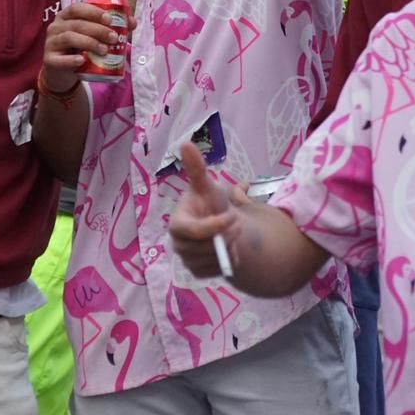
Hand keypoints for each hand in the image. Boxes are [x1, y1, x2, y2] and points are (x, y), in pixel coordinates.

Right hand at [41, 2, 134, 98]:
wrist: (63, 73)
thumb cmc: (79, 49)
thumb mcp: (93, 36)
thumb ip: (111, 28)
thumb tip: (132, 22)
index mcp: (66, 16)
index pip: (77, 8)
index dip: (93, 12)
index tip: (110, 19)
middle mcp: (56, 27)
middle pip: (76, 24)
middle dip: (97, 30)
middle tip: (113, 38)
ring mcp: (50, 43)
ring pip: (68, 38)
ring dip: (89, 43)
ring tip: (104, 50)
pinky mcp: (49, 60)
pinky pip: (59, 59)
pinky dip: (71, 60)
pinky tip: (82, 61)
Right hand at [169, 140, 248, 278]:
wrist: (219, 224)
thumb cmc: (209, 202)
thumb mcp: (206, 185)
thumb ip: (196, 167)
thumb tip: (185, 142)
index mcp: (177, 223)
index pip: (191, 231)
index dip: (212, 226)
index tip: (232, 216)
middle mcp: (178, 244)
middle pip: (204, 247)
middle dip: (225, 236)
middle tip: (238, 222)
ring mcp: (187, 260)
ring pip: (213, 260)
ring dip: (229, 247)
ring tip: (233, 233)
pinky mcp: (198, 272)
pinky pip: (217, 271)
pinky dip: (229, 260)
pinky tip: (230, 248)